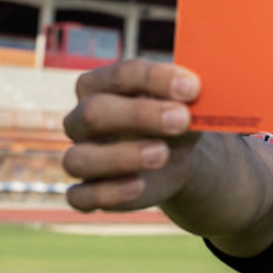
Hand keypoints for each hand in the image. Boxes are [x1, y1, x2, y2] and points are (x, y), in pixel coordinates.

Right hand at [62, 59, 200, 211]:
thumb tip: (194, 92)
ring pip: (78, 159)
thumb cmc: (174, 117)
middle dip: (139, 115)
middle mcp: (81, 119)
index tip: (192, 87)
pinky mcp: (85, 191)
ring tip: (162, 154)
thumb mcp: (184, 104)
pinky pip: (80, 197)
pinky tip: (139, 185)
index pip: (121, 74)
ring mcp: (80, 156)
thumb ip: (187, 98)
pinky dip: (107, 194)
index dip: (156, 79)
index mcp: (101, 85)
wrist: (176, 155)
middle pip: (95, 112)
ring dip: (121, 157)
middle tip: (181, 118)